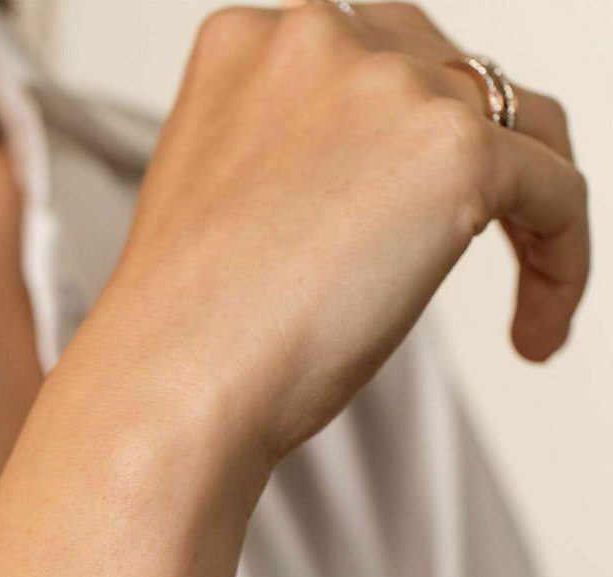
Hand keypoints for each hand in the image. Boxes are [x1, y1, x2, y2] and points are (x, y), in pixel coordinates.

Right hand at [86, 1, 587, 465]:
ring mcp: (387, 84)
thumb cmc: (186, 328)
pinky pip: (557, 193)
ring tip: (527, 304)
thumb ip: (296, 165)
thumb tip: (372, 201)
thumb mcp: (228, 207)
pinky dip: (563, 264)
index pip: (370, 66)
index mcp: (248, 45)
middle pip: (449, 80)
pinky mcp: (452, 148)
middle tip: (474, 254)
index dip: (403, 148)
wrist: (172, 378)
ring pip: (519, 128)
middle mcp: (319, 38)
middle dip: (469, 167)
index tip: (406, 228)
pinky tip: (537, 330)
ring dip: (531, 217)